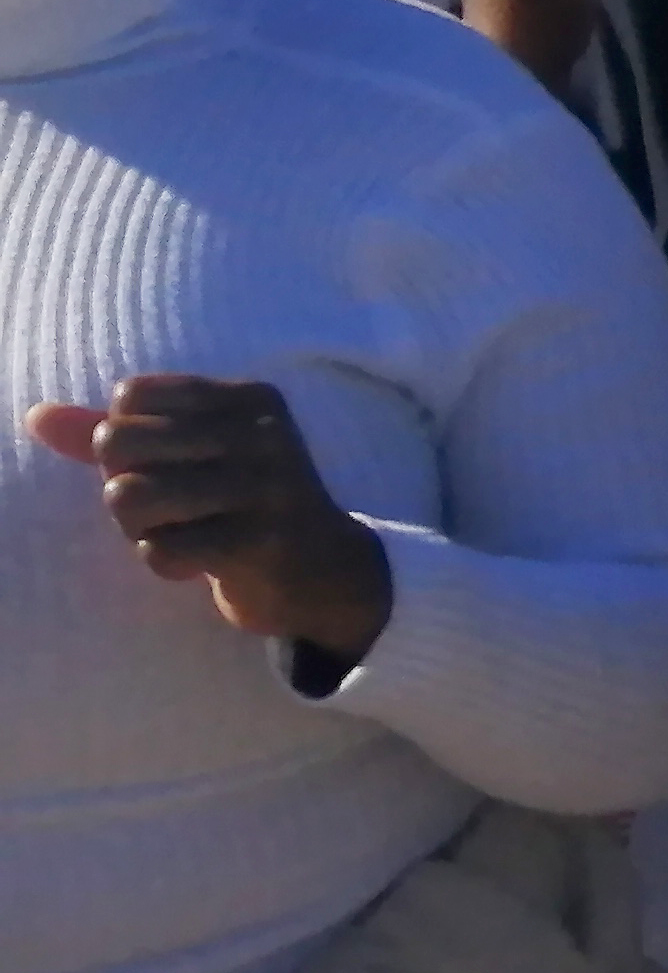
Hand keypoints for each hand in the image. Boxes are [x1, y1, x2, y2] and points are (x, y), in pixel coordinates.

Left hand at [27, 376, 392, 662]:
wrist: (326, 574)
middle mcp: (262, 433)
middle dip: (125, 486)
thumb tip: (37, 416)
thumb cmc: (244, 506)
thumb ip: (120, 434)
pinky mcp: (259, 542)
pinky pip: (159, 549)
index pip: (129, 399)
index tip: (173, 467)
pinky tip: (198, 565)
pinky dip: (165, 563)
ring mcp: (266, 486)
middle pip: (117, 444)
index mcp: (248, 398)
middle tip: (170, 510)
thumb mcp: (193, 457)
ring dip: (141, 529)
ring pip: (128, 496)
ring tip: (181, 535)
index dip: (128, 440)